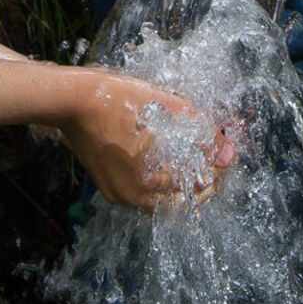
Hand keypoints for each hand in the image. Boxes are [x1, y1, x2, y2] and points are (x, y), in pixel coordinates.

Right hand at [59, 71, 236, 209]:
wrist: (73, 100)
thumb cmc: (119, 98)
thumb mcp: (167, 106)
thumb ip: (201, 129)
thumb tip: (228, 150)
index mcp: (147, 182)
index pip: (195, 190)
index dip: (215, 173)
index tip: (223, 157)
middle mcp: (131, 197)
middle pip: (179, 205)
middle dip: (200, 185)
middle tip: (212, 164)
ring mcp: (117, 195)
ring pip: (161, 204)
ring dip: (181, 188)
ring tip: (194, 164)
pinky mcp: (108, 188)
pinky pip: (143, 197)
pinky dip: (160, 187)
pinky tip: (168, 166)